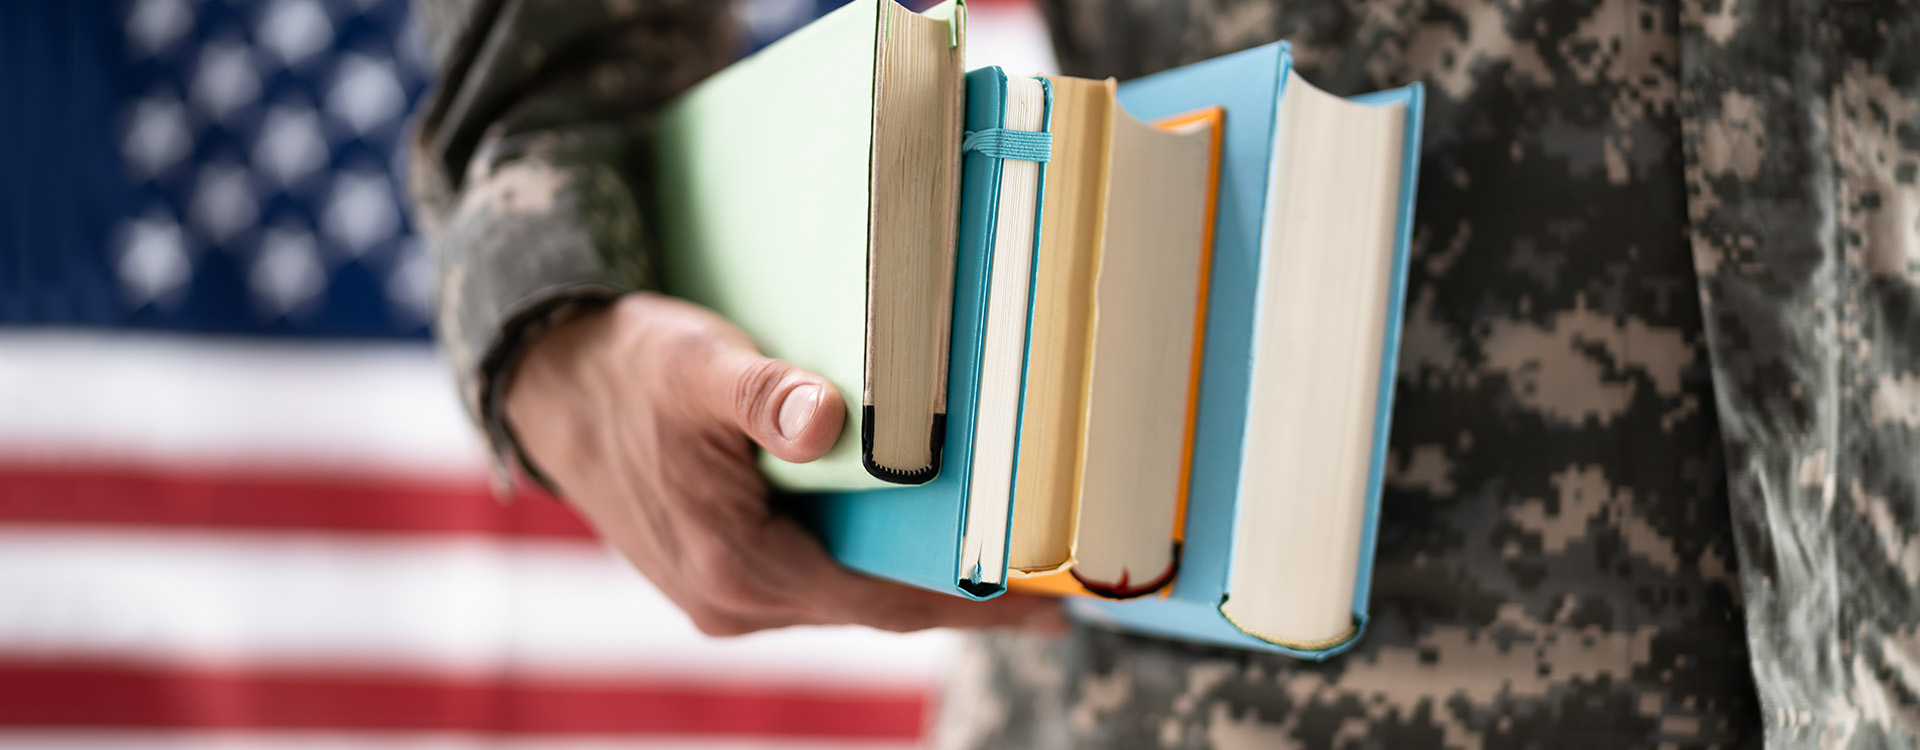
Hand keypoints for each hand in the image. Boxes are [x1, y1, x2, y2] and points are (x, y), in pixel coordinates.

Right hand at [506, 292, 1062, 635]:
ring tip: (1005, 558)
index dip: (971, 605)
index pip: (881, 602)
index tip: (1049, 605)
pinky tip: (919, 540)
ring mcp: (726, 596)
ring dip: (921, 584)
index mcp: (732, 565)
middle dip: (963, 601)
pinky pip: (821, 580)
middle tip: (1056, 582)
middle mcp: (731, 600)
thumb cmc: (625, 369)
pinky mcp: (725, 575)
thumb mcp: (694, 363)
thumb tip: (832, 419)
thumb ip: (765, 396)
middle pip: (875, 610)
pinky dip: (875, 565)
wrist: (549, 388)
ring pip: (849, 597)